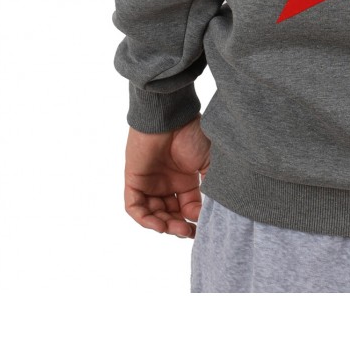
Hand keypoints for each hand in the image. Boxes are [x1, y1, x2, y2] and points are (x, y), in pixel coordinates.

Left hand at [124, 116, 211, 237]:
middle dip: (179, 226)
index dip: (194, 219)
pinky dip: (145, 219)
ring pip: (153, 214)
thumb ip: (211, 185)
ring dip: (163, 225)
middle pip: (170, 214)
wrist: (172, 117)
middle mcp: (167, 183)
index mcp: (185, 179)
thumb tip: (216, 210)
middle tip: (187, 233)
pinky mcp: (134, 180)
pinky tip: (160, 225)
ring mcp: (150, 182)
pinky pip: (135, 207)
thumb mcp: (209, 162)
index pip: (188, 208)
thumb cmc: (192, 133)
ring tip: (174, 229)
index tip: (202, 225)